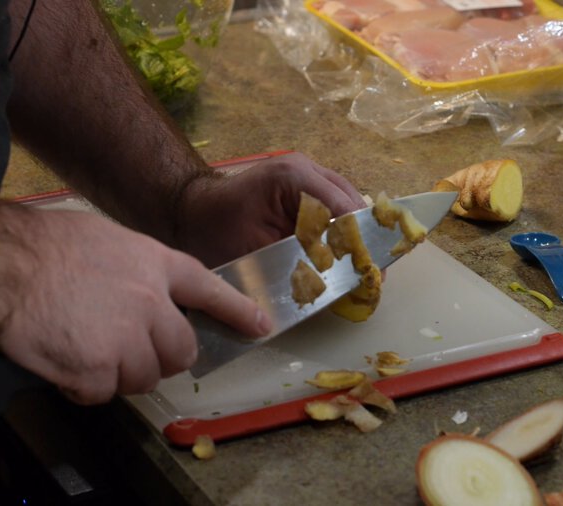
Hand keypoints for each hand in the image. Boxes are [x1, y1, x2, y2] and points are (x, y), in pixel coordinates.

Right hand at [0, 209, 270, 403]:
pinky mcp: (101, 369)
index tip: (260, 326)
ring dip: (119, 373)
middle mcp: (153, 303)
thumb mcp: (109, 240)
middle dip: (161, 357)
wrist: (8, 266)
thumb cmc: (48, 247)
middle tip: (127, 349)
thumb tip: (146, 293)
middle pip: (182, 352)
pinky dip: (84, 386)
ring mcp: (130, 339)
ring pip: (145, 377)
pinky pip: (103, 393)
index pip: (211, 290)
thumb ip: (138, 270)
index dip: (238, 311)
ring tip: (87, 349)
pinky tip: (66, 363)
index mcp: (158, 265)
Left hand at [174, 152, 366, 267]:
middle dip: (362, 239)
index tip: (370, 272)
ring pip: (347, 203)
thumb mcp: (254, 253)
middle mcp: (305, 168)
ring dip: (354, 234)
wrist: (190, 212)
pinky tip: (345, 254)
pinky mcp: (304, 184)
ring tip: (362, 267)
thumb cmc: (213, 233)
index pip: (342, 208)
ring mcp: (306, 172)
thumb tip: (336, 281)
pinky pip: (334, 206)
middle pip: (351, 202)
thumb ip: (298, 262)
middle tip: (372, 274)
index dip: (359, 242)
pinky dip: (342, 230)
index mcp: (292, 178)